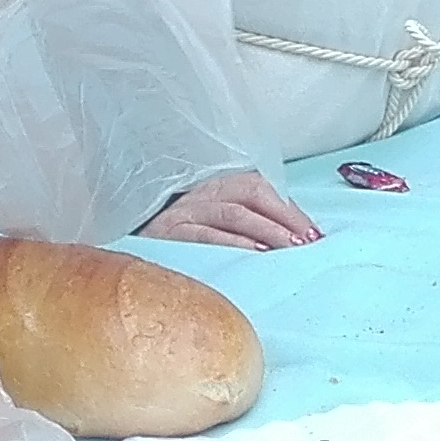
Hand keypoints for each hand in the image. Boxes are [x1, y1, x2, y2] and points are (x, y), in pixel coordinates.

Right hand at [137, 168, 320, 251]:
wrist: (125, 247)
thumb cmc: (178, 237)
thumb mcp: (213, 222)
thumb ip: (247, 223)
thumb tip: (294, 238)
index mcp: (216, 186)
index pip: (261, 187)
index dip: (290, 208)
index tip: (314, 233)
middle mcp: (200, 193)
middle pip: (250, 193)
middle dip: (283, 217)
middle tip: (306, 241)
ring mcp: (181, 212)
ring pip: (232, 213)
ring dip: (266, 230)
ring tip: (289, 247)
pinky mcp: (165, 234)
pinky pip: (204, 235)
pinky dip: (233, 243)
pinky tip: (254, 255)